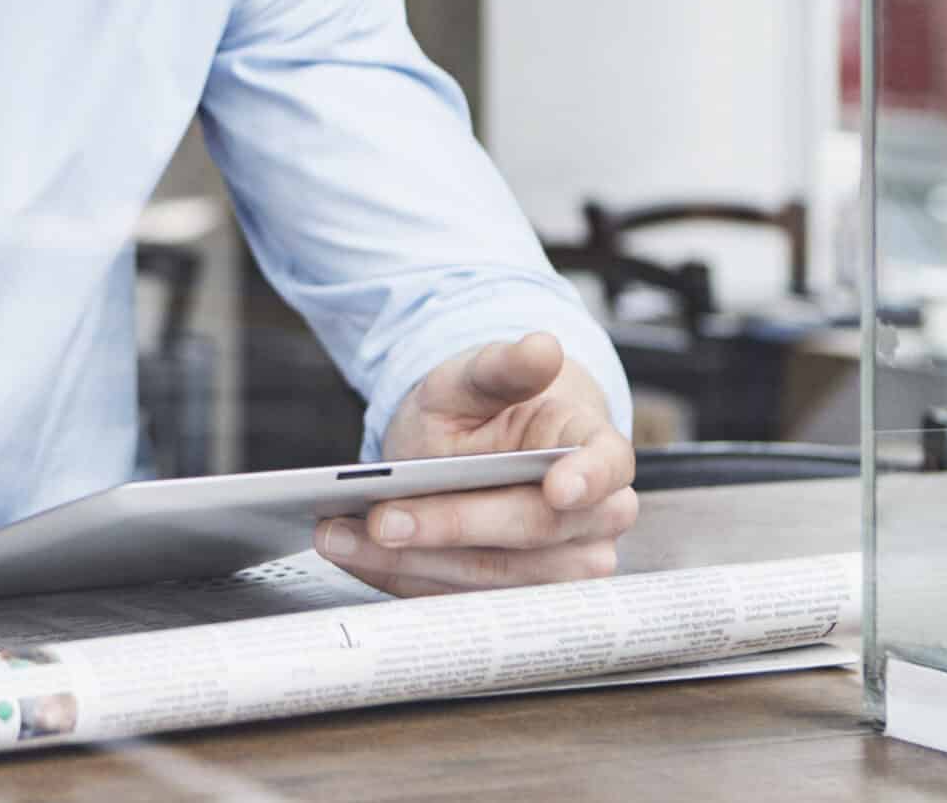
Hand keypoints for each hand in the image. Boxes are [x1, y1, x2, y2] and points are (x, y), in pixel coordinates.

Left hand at [317, 331, 635, 596]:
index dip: (588, 480)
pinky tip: (353, 554)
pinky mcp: (518, 600)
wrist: (476, 448)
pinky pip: (460, 599)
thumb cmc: (487, 412)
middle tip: (382, 519)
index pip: (607, 467)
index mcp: (596, 450)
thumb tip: (542, 347)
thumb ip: (504, 367)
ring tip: (340, 537)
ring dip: (408, 561)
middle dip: (451, 527)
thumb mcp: (477, 378)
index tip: (557, 488)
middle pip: (532, 531)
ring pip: (491, 576)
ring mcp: (563, 566)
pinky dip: (400, 578)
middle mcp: (593, 517)